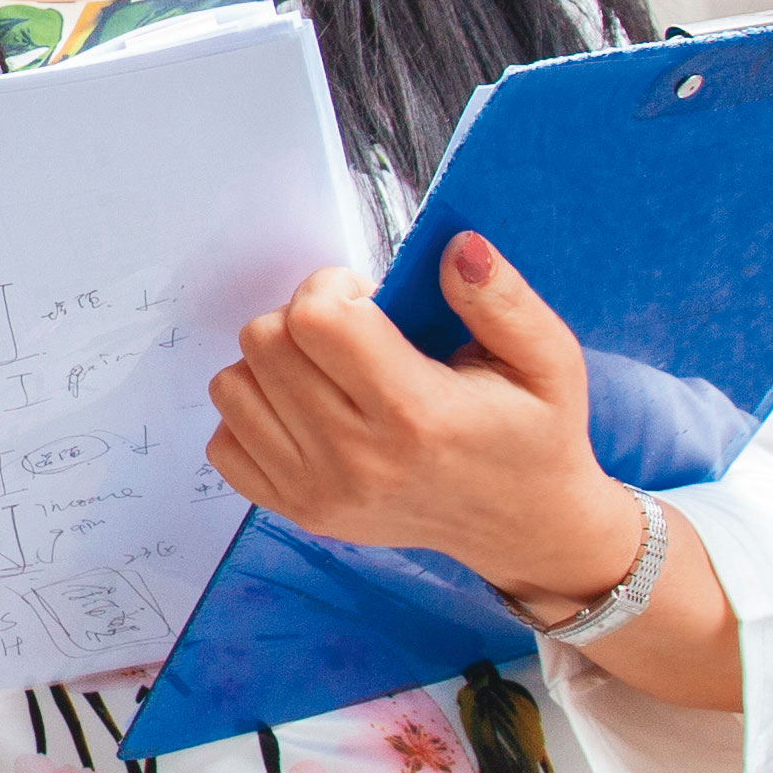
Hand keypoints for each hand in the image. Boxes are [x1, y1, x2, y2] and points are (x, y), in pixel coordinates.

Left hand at [206, 235, 636, 613]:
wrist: (523, 525)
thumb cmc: (534, 434)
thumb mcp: (547, 359)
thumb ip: (501, 298)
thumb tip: (456, 246)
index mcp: (417, 414)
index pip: (316, 319)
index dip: (334, 287)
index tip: (370, 300)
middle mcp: (358, 459)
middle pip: (264, 343)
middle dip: (303, 315)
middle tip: (352, 331)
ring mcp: (320, 493)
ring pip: (233, 386)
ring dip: (273, 363)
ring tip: (330, 371)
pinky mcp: (299, 513)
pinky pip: (224, 440)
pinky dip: (257, 413)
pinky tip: (309, 410)